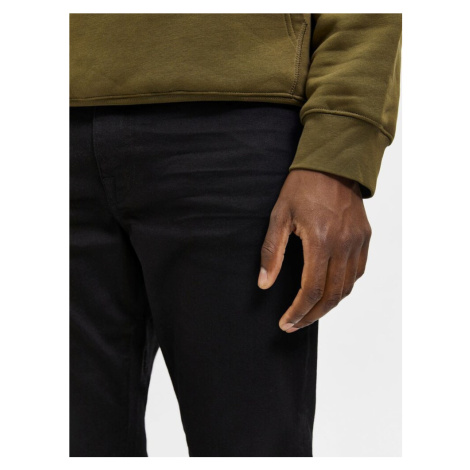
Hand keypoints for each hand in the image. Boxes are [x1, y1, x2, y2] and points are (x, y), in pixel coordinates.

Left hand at [258, 169, 371, 332]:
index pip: (312, 289)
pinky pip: (358, 272)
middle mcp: (344, 245)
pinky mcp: (365, 238)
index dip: (298, 311)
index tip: (285, 323)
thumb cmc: (301, 187)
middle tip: (294, 325)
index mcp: (321, 240)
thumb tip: (264, 283)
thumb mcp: (279, 216)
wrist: (332, 164)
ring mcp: (358, 242)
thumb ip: (271, 252)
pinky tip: (330, 291)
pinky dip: (344, 288)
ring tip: (309, 313)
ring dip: (328, 305)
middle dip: (312, 315)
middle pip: (332, 295)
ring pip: (347, 288)